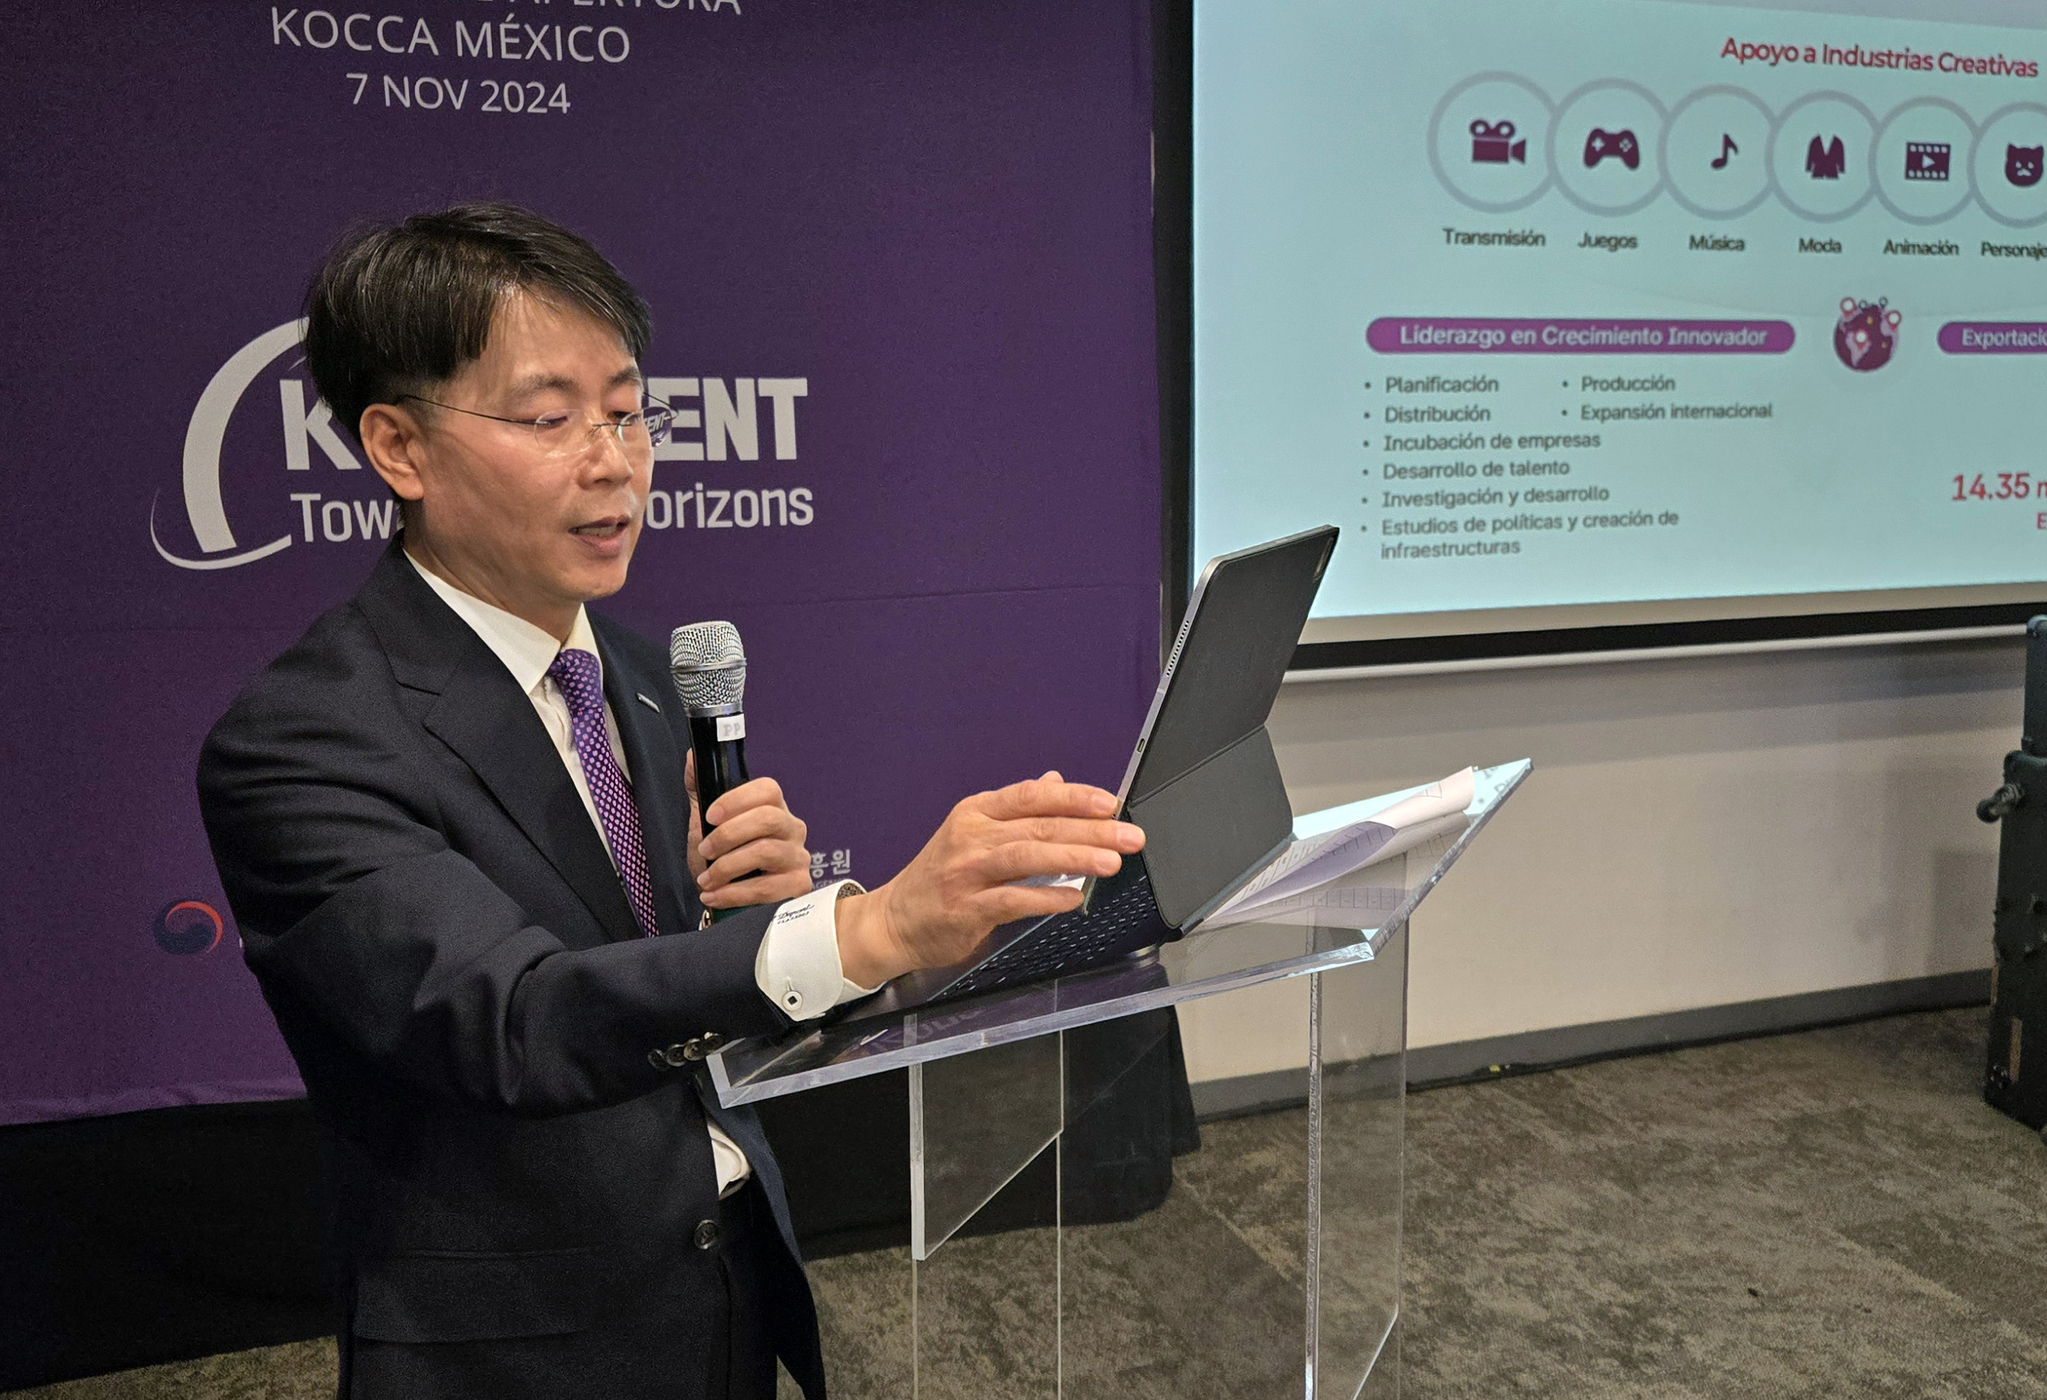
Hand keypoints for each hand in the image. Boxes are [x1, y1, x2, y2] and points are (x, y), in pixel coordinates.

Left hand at [685, 751, 813, 909]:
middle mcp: (792, 829)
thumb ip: (700, 789)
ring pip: (766, 852)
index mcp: (774, 809)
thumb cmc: (723, 859)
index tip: (710, 815)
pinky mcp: (798, 887)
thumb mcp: (706, 823)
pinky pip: (767, 888)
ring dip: (727, 867)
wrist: (729, 902)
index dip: (737, 799)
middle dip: (728, 835)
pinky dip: (734, 893)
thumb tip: (692, 758)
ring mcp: (798, 858)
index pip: (767, 790)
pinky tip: (714, 895)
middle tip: (705, 849)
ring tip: (706, 879)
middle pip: (768, 818)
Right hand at [833, 772, 1144, 987]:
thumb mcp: (975, 831)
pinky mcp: (966, 908)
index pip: (1031, 796)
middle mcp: (971, 836)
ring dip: (1074, 858)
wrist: (895, 919)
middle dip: (1090, 830)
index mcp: (977, 812)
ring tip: (1110, 862)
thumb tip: (1057, 782)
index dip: (1073, 797)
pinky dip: (1046, 898)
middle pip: (1038, 826)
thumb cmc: (941, 876)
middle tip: (1129, 836)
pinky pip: (1013, 900)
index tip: (1110, 803)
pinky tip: (1074, 898)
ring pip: (1027, 857)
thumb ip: (1018, 810)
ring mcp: (967, 872)